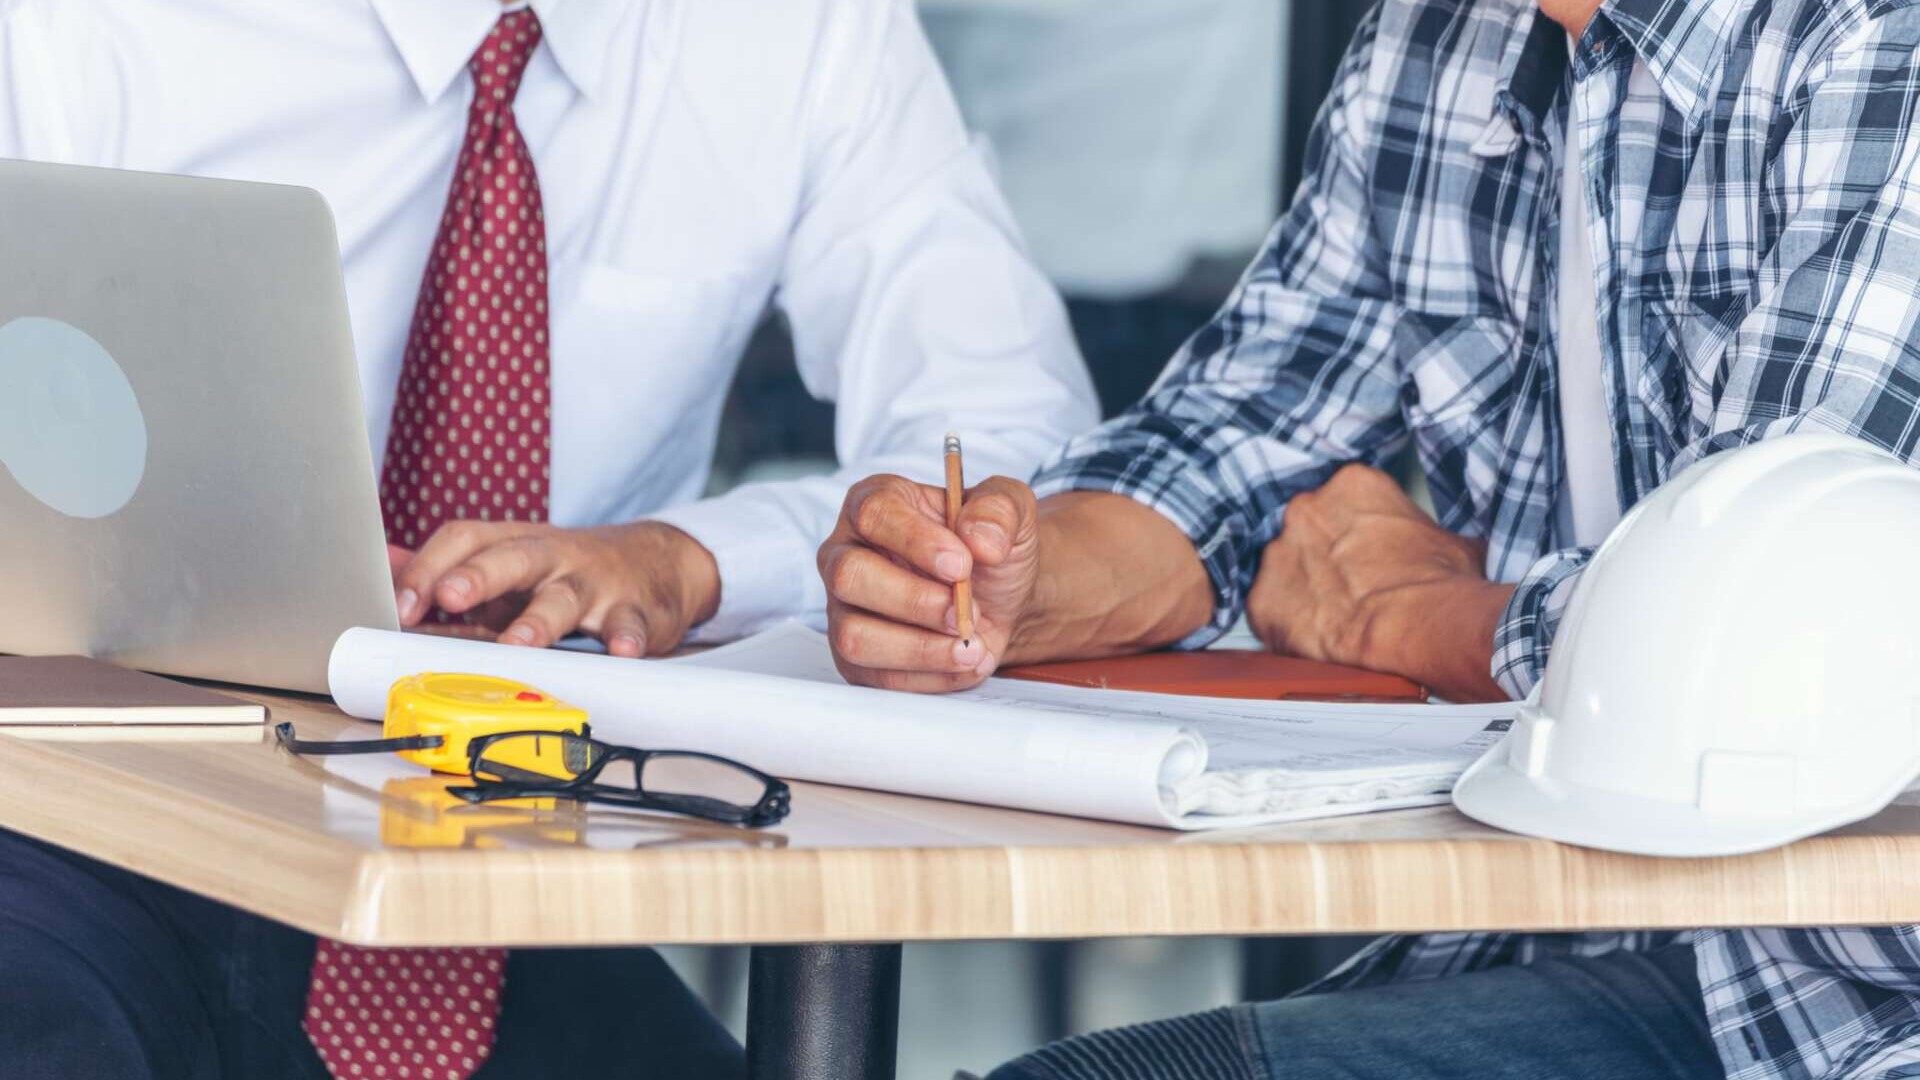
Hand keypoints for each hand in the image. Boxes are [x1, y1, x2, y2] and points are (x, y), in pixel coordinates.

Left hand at [391, 521, 720, 656]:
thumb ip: (447, 568)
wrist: (660, 563)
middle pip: (513, 556)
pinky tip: (620, 650)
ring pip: (566, 595)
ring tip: (518, 642)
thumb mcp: (509, 561)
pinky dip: (626, 636)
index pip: (465, 538)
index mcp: (516, 544)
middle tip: (448, 597)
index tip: (399, 605)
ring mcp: (595, 583)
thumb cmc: (570, 571)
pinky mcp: (635, 610)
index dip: (429, 567)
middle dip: (478, 576)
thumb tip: (381, 563)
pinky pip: (630, 623)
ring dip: (540, 619)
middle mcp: (553, 557)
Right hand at [819, 474, 1040, 691]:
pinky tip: (964, 661)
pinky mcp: (855, 657)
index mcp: (875, 503)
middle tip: (965, 613)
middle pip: (850, 576)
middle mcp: (846, 553)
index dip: (915, 541)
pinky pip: (876, 675)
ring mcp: (844, 607)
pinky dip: (929, 676)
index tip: (961, 565)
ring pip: (854, 635)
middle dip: (915, 601)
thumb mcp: (1011, 510)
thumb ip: (1000, 509)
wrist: (999, 598)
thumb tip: (979, 538)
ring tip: (971, 646)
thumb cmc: (988, 548)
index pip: (873, 513)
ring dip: (920, 649)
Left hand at [1248, 464, 1512, 700]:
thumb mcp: (1453, 542)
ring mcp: (1278, 554)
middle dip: (1325, 557)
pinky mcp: (1262, 601)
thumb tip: (1438, 547)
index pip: (1344, 502)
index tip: (1369, 554)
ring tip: (1337, 614)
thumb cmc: (1438, 586)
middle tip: (1352, 585)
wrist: (1419, 626)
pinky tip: (1317, 636)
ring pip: (1285, 569)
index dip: (1358, 532)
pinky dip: (1287, 625)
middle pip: (1308, 531)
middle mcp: (1305, 511)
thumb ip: (1428, 533)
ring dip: (1304, 589)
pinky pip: (1268, 611)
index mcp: (1352, 485)